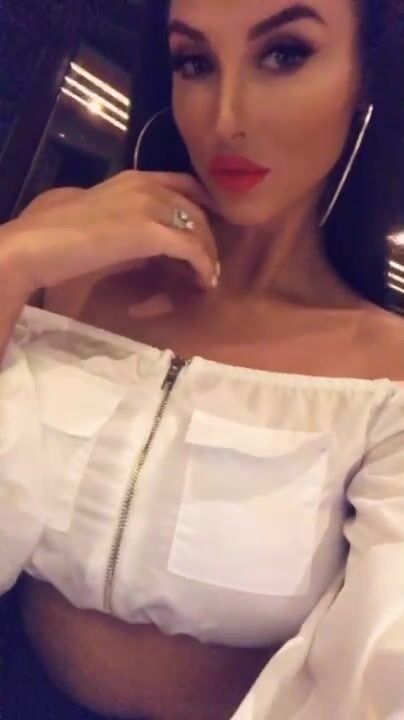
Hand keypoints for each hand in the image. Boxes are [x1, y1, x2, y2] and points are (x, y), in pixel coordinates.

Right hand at [8, 171, 218, 294]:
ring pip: (199, 229)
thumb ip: (131, 222)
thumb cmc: (62, 234)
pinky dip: (202, 267)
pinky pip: (192, 250)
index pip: (184, 182)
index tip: (214, 223)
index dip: (205, 202)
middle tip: (209, 262)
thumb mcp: (105, 219)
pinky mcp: (151, 232)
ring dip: (207, 256)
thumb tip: (152, 244)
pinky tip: (202, 282)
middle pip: (196, 209)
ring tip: (207, 278)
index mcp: (135, 178)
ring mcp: (150, 206)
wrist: (40, 242)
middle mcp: (148, 185)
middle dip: (208, 237)